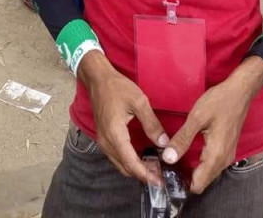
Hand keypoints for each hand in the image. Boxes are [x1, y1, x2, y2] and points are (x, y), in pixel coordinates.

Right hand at [78, 51, 168, 183]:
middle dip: (143, 174)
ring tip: (154, 169)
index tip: (159, 182)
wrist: (98, 79)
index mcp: (115, 134)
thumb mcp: (139, 101)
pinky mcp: (103, 138)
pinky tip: (141, 157)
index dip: (145, 175)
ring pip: (120, 163)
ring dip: (135, 169)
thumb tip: (164, 143)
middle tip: (161, 176)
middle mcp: (106, 142)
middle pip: (125, 167)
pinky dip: (128, 161)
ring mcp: (103, 141)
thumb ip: (151, 123)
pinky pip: (116, 156)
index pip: (131, 162)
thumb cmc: (118, 87)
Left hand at [162, 56, 262, 193]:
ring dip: (192, 171)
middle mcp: (223, 160)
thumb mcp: (197, 117)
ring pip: (207, 174)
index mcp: (216, 155)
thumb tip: (168, 158)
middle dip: (185, 178)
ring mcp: (227, 156)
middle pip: (202, 181)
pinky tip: (188, 152)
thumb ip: (182, 139)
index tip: (166, 174)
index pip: (198, 185)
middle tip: (166, 166)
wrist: (240, 91)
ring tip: (174, 159)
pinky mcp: (227, 149)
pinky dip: (200, 164)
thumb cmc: (219, 101)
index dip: (181, 183)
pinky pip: (211, 165)